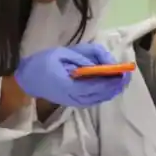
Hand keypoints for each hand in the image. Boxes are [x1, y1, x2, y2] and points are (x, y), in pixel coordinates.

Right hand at [13, 44, 129, 107]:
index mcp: (70, 86)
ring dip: (112, 89)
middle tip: (128, 74)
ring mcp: (75, 102)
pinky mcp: (75, 102)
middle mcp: (75, 98)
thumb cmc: (43, 63)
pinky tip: (111, 85)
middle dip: (116, 84)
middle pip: (101, 94)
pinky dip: (104, 92)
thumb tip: (103, 63)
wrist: (27, 79)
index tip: (123, 71)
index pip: (96, 85)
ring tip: (123, 79)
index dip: (111, 80)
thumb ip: (84, 57)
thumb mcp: (63, 53)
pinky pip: (94, 99)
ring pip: (99, 98)